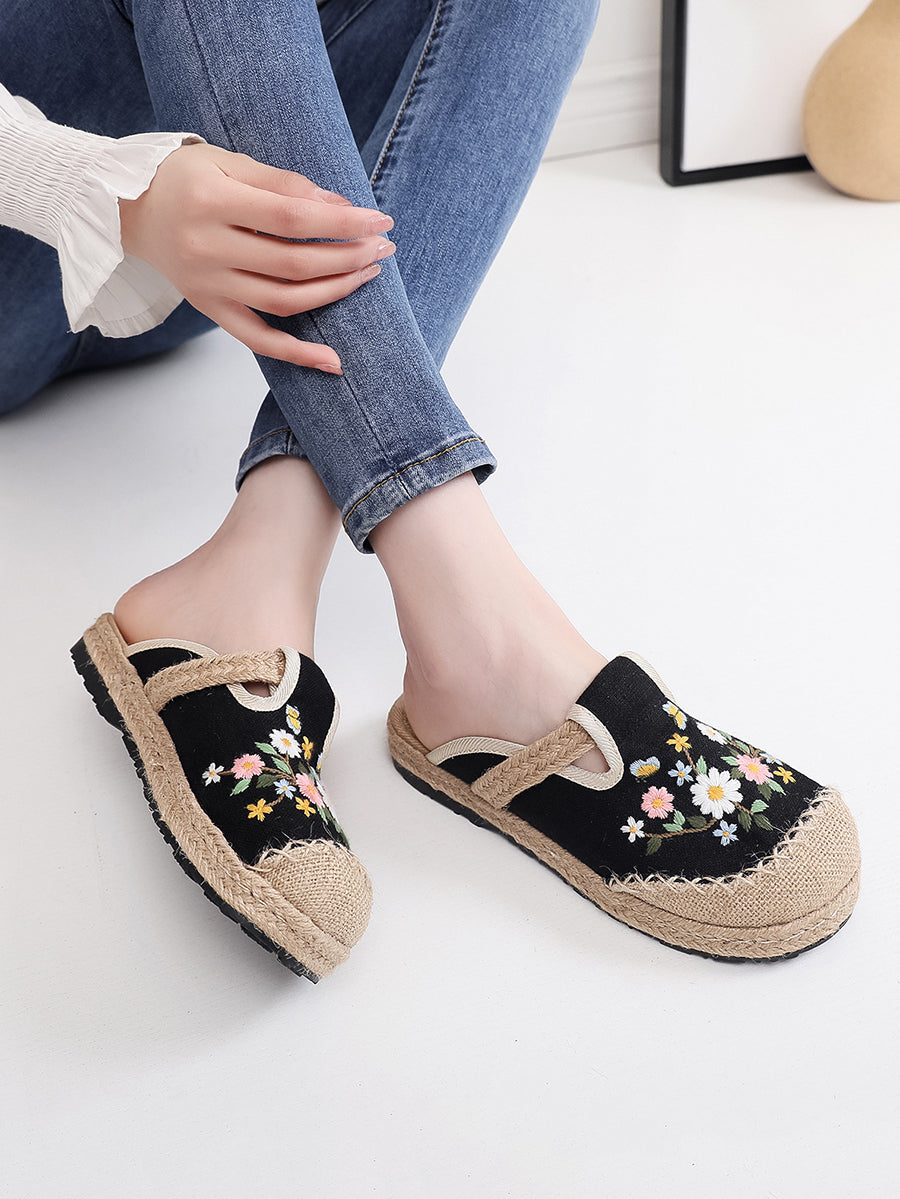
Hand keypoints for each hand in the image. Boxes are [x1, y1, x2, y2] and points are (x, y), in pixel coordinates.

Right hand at [118, 141, 395, 372]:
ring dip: (335, 291)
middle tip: (382, 246)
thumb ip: (282, 183)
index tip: (378, 219)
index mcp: (211, 203)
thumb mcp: (228, 162)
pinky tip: (333, 361)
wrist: (129, 210)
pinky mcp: (212, 310)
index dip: (341, 221)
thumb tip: (338, 204)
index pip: (291, 218)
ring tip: (367, 273)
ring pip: (284, 301)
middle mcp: (206, 250)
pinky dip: (297, 355)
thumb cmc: (184, 178)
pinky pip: (258, 341)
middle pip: (293, 263)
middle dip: (347, 256)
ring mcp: (208, 287)